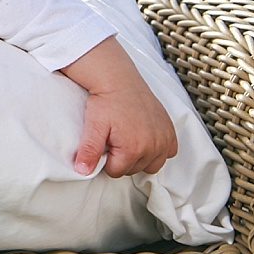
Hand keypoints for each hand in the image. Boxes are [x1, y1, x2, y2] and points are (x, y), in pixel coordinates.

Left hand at [59, 37, 177, 176]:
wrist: (119, 80)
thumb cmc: (105, 102)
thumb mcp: (93, 126)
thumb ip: (89, 151)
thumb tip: (83, 171)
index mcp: (133, 149)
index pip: (116, 172)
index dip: (106, 160)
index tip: (105, 144)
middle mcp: (153, 147)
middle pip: (134, 169)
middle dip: (122, 158)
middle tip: (115, 138)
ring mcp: (164, 139)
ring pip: (152, 165)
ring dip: (141, 157)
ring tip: (129, 140)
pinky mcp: (170, 132)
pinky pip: (169, 152)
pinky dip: (159, 149)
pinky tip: (145, 138)